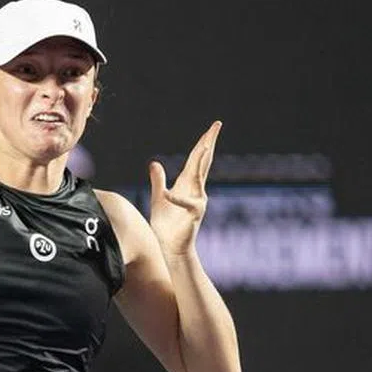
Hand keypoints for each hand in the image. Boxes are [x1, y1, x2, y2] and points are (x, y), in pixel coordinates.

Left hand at [148, 121, 220, 256]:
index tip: (211, 128)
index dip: (203, 143)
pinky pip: (186, 204)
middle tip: (216, 125)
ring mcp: (197, 201)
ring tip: (205, 146)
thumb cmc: (167, 224)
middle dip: (209, 143)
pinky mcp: (193, 215)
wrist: (170, 246)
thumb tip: (155, 163)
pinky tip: (168, 194)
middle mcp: (196, 189)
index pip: (196, 159)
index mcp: (187, 184)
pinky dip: (176, 198)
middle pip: (202, 162)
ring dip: (201, 162)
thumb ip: (159, 180)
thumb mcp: (159, 197)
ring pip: (199, 177)